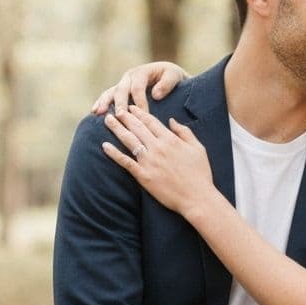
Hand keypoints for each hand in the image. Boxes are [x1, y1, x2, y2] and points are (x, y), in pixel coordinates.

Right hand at [91, 61, 187, 114]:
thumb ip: (167, 83)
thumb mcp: (174, 76)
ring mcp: (122, 84)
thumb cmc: (171, 77)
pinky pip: (108, 97)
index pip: (138, 88)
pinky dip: (100, 103)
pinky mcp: (119, 92)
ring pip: (110, 92)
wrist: (167, 75)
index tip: (143, 115)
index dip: (140, 102)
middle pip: (121, 90)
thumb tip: (155, 94)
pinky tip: (94, 112)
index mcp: (141, 72)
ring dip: (104, 102)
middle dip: (120, 103)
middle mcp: (129, 77)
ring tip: (98, 112)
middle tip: (120, 116)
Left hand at [101, 108, 215, 216]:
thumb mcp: (198, 148)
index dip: (139, 113)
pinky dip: (114, 153)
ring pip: (129, 140)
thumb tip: (172, 120)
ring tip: (108, 120)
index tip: (131, 107)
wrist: (197, 197)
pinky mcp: (143, 176)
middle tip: (115, 109)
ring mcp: (149, 161)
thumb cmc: (200, 174)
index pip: (151, 121)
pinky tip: (105, 146)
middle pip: (137, 128)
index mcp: (170, 140)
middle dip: (125, 117)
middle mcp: (157, 147)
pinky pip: (125, 162)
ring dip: (117, 129)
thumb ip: (184, 132)